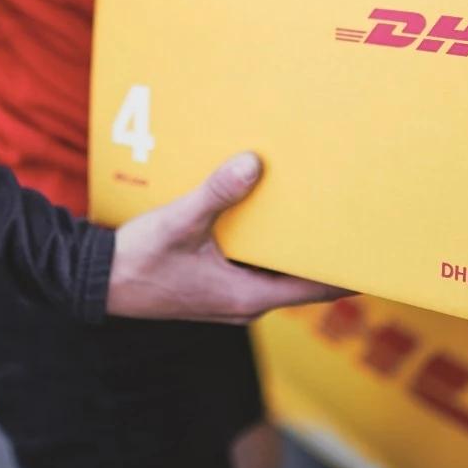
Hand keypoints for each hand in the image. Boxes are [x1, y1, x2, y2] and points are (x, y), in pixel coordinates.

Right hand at [106, 152, 350, 323]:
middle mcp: (243, 303)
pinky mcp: (212, 287)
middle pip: (298, 279)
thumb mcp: (180, 222)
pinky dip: (264, 246)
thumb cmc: (136, 260)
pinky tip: (263, 216)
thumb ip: (217, 193)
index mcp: (246, 296)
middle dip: (320, 251)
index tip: (374, 255)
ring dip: (290, 246)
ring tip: (313, 211)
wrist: (93, 283)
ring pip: (274, 272)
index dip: (346, 273)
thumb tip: (253, 164)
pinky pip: (252, 267)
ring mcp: (227, 297)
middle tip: (349, 219)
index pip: (314, 289)